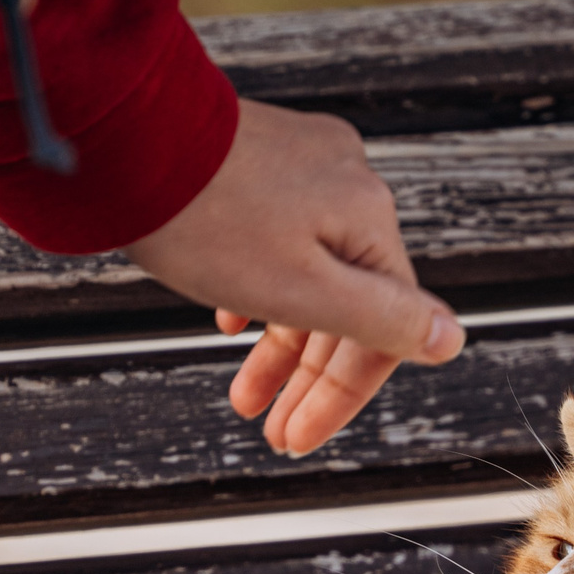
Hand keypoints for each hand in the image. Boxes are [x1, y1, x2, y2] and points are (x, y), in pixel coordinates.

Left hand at [126, 99, 464, 455]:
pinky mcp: (261, 157)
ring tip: (245, 393)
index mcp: (368, 221)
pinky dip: (258, 289)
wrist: (122, 136)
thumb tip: (451, 338)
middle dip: (306, 378)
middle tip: (271, 429)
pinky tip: (231, 319)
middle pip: (345, 304)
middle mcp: (348, 184)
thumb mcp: (302, 289)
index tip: (300, 437)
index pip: (381, 329)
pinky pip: (277, 237)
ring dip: (278, 342)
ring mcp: (304, 165)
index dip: (342, 395)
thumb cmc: (203, 217)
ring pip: (308, 273)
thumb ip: (383, 320)